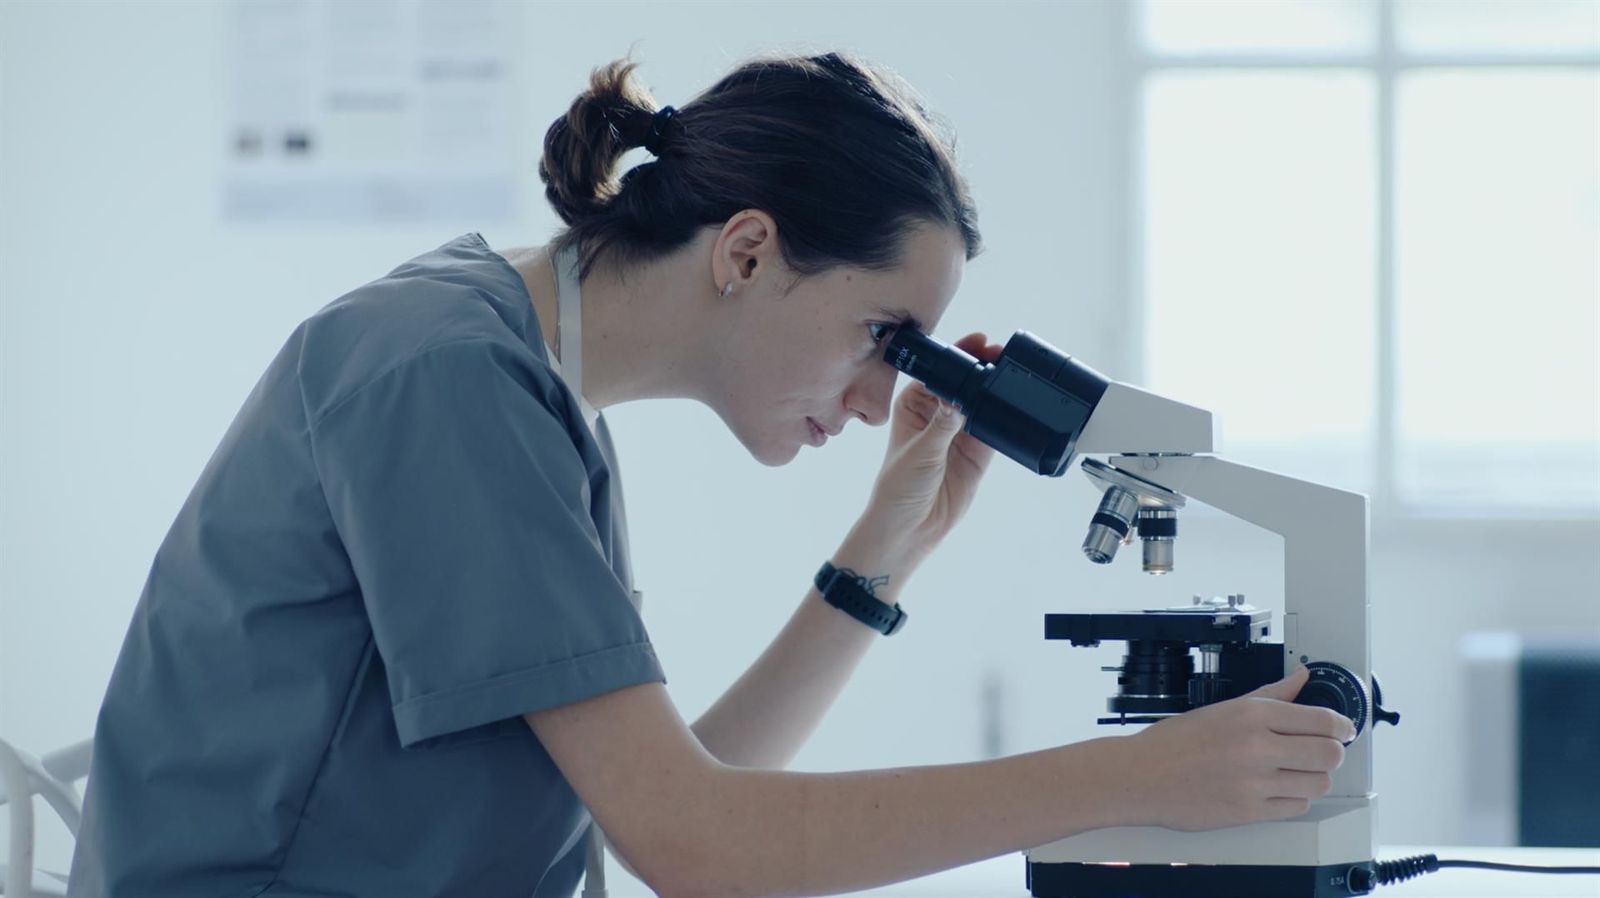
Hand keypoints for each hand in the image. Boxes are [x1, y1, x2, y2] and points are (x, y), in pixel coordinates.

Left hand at [853, 333, 1002, 573]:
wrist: (910, 529)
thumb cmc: (898, 488)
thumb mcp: (920, 451)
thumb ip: (943, 424)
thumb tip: (960, 398)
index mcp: (914, 404)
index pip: (940, 372)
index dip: (959, 356)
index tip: (978, 343)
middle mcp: (938, 414)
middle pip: (965, 384)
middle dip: (983, 369)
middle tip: (1001, 356)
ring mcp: (960, 433)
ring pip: (983, 404)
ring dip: (997, 392)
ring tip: (1013, 377)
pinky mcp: (978, 453)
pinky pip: (996, 429)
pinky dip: (1005, 420)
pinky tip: (1016, 408)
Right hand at [1119, 665, 1357, 831]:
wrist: (1140, 776)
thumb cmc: (1174, 743)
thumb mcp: (1223, 708)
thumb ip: (1270, 694)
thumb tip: (1301, 678)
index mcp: (1251, 715)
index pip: (1322, 720)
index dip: (1342, 726)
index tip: (1343, 728)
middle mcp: (1256, 748)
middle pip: (1329, 754)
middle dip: (1331, 752)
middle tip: (1320, 750)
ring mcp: (1254, 783)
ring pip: (1318, 784)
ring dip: (1314, 777)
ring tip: (1296, 771)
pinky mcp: (1249, 812)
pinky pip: (1297, 807)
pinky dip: (1294, 799)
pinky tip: (1278, 788)